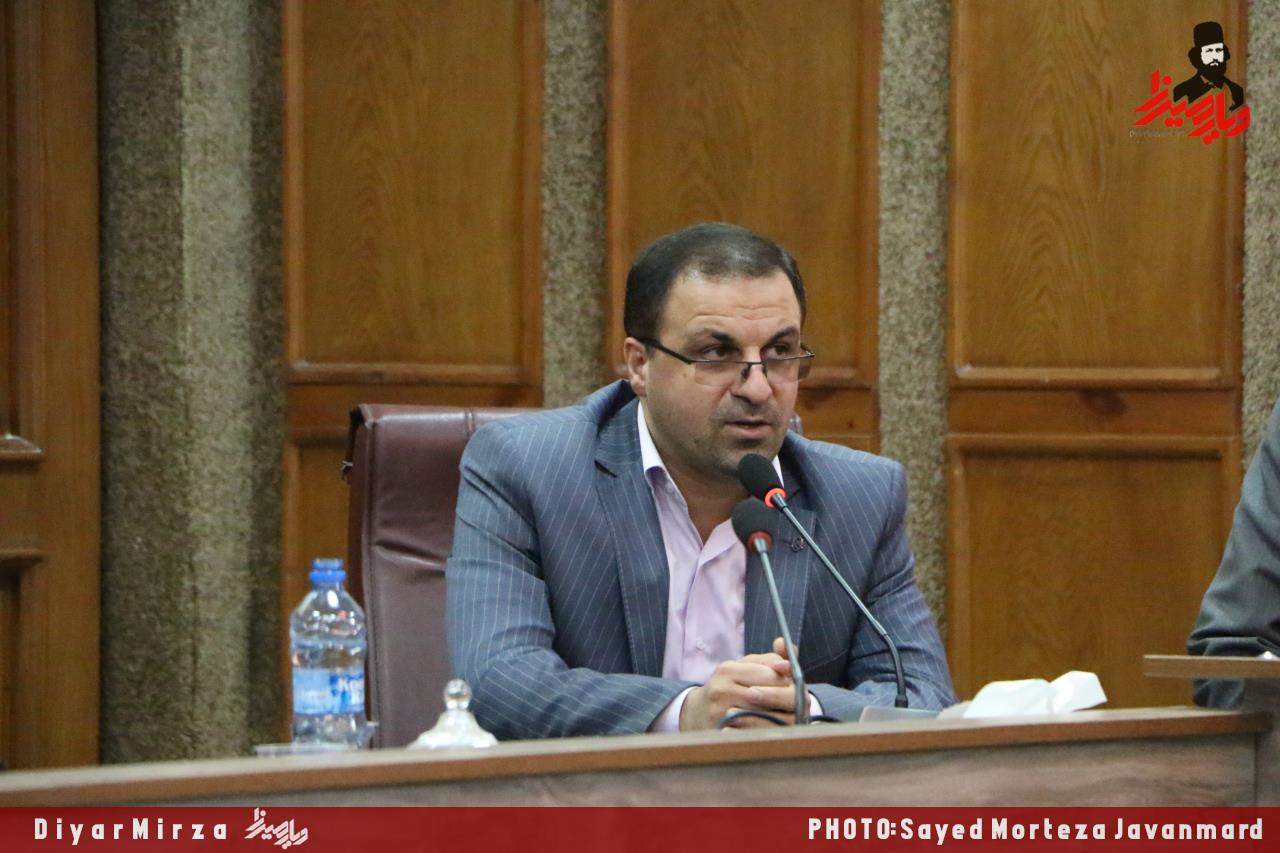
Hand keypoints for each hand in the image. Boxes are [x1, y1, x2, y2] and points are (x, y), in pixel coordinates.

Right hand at [679, 642, 796, 730]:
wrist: (697, 714)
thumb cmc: (729, 688)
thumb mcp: (745, 668)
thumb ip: (770, 660)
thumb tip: (788, 664)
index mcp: (728, 670)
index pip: (770, 675)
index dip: (788, 683)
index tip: (795, 688)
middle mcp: (721, 690)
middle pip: (768, 697)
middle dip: (787, 703)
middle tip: (796, 708)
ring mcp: (720, 714)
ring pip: (764, 719)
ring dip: (782, 721)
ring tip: (789, 720)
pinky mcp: (722, 735)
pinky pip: (754, 736)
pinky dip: (767, 735)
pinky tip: (773, 733)